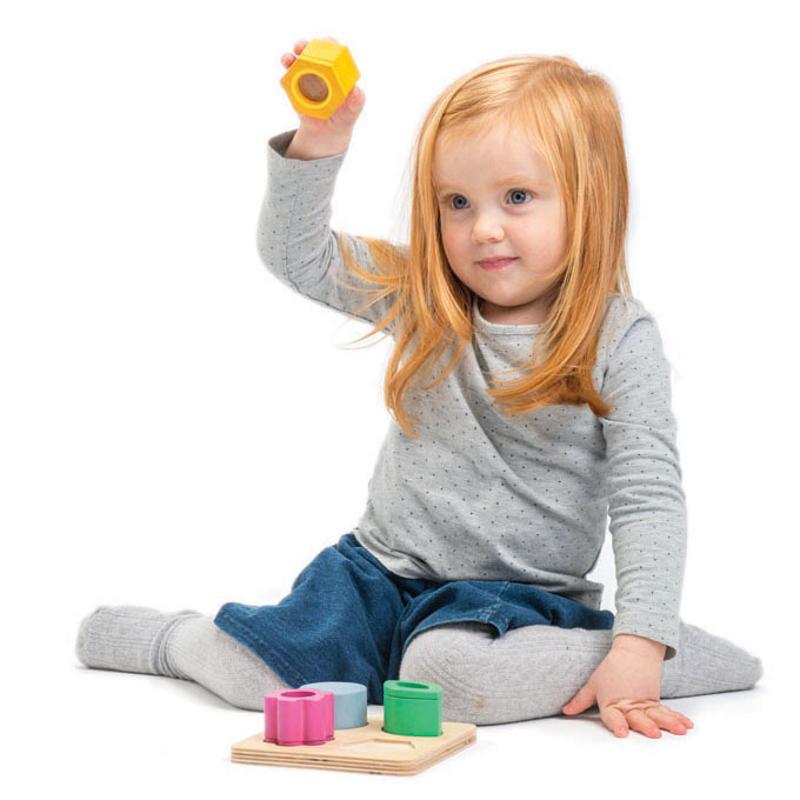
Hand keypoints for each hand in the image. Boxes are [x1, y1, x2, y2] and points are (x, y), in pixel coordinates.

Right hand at [279, 37, 365, 148]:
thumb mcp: (352, 111)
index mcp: (336, 69)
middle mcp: (319, 69)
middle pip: (311, 51)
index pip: (333, 52)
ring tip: (288, 60)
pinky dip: (285, 76)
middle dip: (306, 45)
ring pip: (295, 61)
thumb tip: (356, 91)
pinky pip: (287, 80)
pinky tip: (285, 78)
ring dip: (290, 58)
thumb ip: (356, 101)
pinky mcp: (294, 88)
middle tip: (301, 47)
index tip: (325, 44)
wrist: (327, 132)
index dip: (329, 45)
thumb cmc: (343, 117)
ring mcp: (305, 77)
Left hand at [561, 645, 694, 737]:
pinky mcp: (655, 701)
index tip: (622, 732)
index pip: (613, 716)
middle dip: (645, 725)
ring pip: (656, 714)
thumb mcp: (593, 684)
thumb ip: (581, 700)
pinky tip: (687, 725)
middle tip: (654, 732)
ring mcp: (644, 703)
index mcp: (612, 702)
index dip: (617, 724)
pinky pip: (667, 711)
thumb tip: (566, 710)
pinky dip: (677, 717)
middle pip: (637, 717)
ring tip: (679, 729)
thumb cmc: (611, 669)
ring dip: (668, 722)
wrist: (633, 651)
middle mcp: (629, 704)